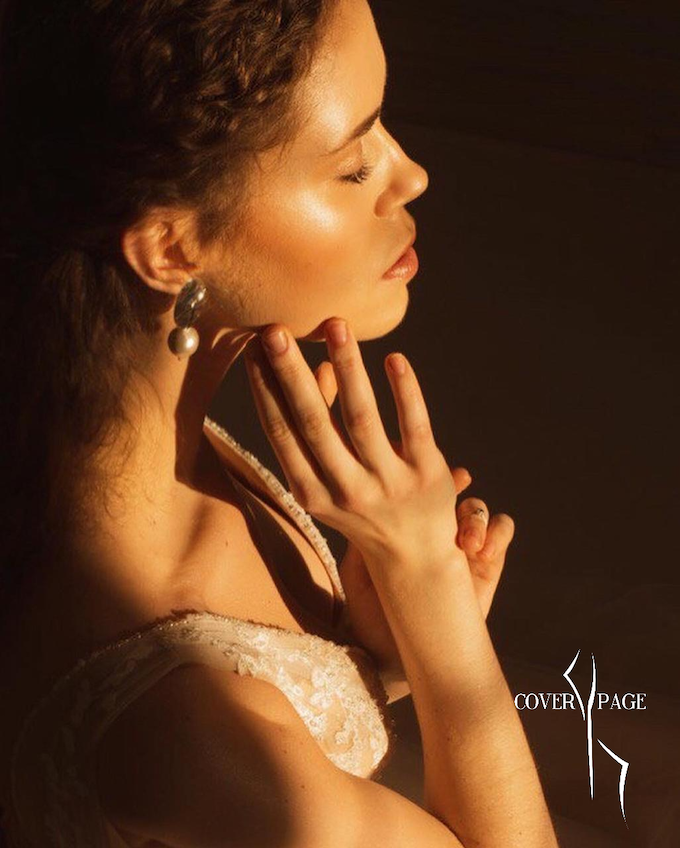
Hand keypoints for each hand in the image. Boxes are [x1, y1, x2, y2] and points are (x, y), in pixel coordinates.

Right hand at [244, 318, 466, 570]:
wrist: (412, 557)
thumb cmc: (361, 508)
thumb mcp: (328, 481)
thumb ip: (320, 429)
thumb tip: (320, 368)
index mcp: (311, 493)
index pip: (281, 434)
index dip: (265, 390)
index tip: (254, 350)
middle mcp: (346, 489)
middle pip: (313, 423)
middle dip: (291, 374)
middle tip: (276, 331)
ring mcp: (388, 482)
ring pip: (362, 417)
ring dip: (349, 368)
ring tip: (336, 326)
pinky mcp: (426, 473)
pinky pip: (414, 422)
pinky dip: (404, 389)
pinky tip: (394, 358)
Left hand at [338, 485, 514, 680]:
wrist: (395, 657)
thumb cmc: (370, 615)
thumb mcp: (357, 570)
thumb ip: (363, 535)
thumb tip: (368, 499)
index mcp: (405, 525)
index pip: (418, 489)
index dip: (424, 475)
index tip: (421, 471)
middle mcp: (435, 531)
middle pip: (452, 491)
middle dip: (455, 486)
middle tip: (452, 501)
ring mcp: (463, 547)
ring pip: (478, 509)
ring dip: (476, 516)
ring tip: (467, 543)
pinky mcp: (488, 567)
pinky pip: (502, 532)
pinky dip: (497, 533)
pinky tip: (482, 553)